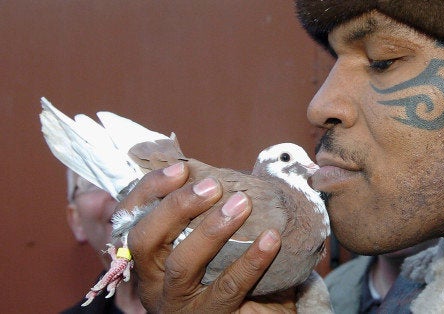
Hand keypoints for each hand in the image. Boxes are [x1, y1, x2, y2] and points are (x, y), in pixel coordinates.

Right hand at [121, 162, 295, 312]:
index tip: (180, 168)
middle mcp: (152, 282)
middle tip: (212, 186)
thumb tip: (220, 172)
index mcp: (146, 258)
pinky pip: (228, 287)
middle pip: (146, 241)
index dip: (148, 191)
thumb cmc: (223, 275)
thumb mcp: (202, 246)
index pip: (129, 220)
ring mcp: (177, 303)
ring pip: (181, 265)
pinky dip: (251, 260)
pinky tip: (271, 239)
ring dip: (211, 230)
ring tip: (241, 204)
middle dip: (176, 207)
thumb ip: (202, 216)